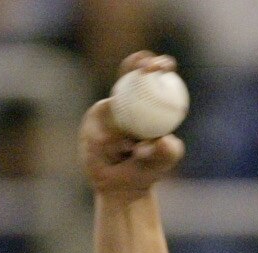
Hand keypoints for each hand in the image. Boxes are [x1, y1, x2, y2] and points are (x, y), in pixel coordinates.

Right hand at [81, 53, 185, 197]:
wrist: (122, 185)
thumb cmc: (148, 169)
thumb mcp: (163, 161)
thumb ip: (166, 151)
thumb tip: (165, 141)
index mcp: (147, 101)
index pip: (153, 75)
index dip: (158, 64)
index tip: (163, 66)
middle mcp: (126, 99)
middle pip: (130, 70)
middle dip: (139, 61)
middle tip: (147, 70)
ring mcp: (107, 107)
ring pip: (114, 104)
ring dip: (124, 127)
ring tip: (129, 150)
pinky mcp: (91, 120)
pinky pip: (101, 123)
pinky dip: (110, 141)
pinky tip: (115, 154)